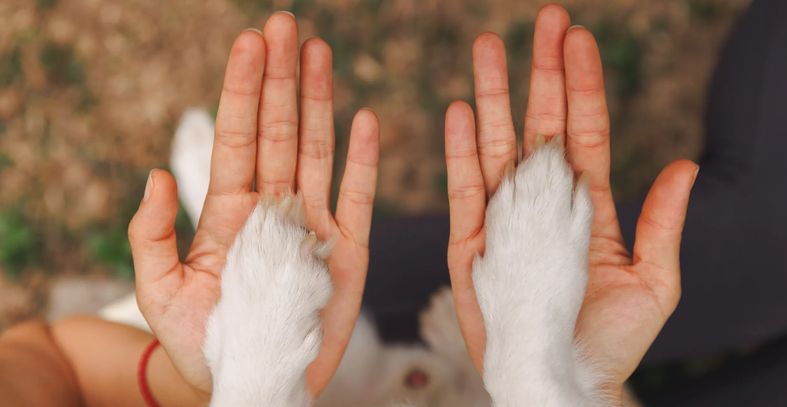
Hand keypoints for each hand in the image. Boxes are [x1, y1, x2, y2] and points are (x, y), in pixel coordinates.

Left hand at [128, 13, 378, 395]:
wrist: (249, 380)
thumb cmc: (201, 340)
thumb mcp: (158, 290)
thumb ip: (151, 233)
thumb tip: (158, 172)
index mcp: (228, 212)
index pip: (237, 138)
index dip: (243, 90)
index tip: (250, 42)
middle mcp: (273, 208)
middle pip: (279, 131)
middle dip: (282, 78)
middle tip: (286, 25)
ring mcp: (313, 226)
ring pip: (317, 151)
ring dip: (320, 102)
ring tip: (320, 53)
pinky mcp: (348, 253)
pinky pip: (358, 198)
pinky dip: (362, 160)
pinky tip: (365, 120)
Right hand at [444, 4, 697, 396]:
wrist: (562, 378)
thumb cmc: (610, 340)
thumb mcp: (654, 284)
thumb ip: (661, 224)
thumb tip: (685, 166)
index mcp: (587, 207)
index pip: (584, 132)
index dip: (581, 84)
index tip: (576, 38)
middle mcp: (543, 203)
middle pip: (539, 125)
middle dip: (539, 73)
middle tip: (540, 23)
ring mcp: (505, 219)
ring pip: (496, 145)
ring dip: (491, 96)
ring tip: (486, 48)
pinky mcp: (471, 245)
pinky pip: (464, 190)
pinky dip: (461, 151)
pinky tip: (460, 112)